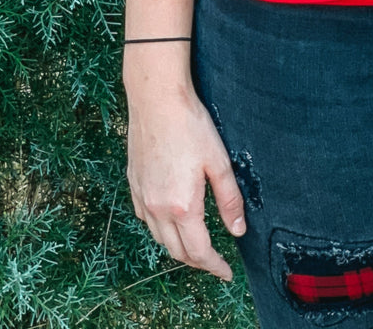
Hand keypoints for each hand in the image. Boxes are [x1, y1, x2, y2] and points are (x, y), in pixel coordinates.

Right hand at [126, 78, 244, 280]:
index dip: (214, 266)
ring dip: (178, 246)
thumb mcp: (219, 162)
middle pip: (176, 251)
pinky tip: (171, 218)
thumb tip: (238, 230)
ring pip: (159, 237)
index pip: (199, 251)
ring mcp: (142, 197)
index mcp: (182, 206)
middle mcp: (157, 208)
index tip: (227, 273)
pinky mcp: (133, 184)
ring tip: (196, 242)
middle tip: (214, 261)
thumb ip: (229, 200)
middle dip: (197, 261)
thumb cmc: (191, 126)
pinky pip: (145, 219)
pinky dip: (160, 228)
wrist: (156, 100)